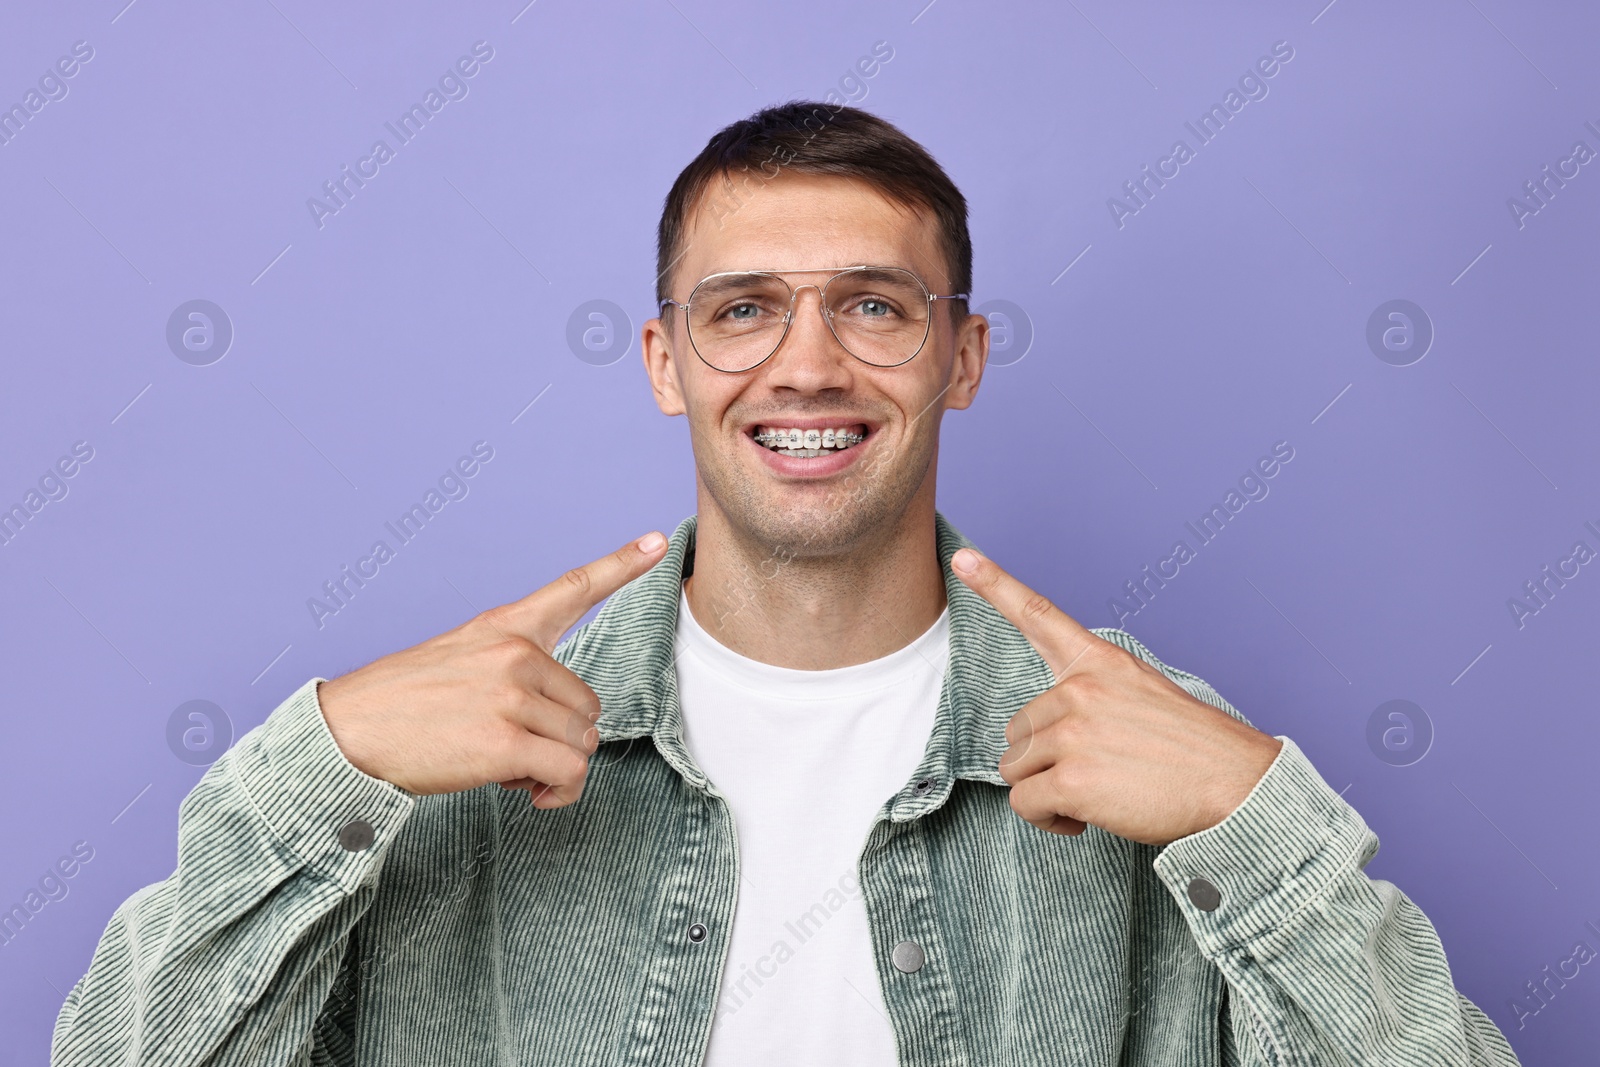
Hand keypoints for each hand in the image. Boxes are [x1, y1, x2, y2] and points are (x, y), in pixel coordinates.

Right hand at [317, 532, 668, 805]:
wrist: (346, 736)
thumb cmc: (401, 707)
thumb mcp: (458, 662)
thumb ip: (514, 674)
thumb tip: (567, 728)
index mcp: (503, 628)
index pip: (571, 588)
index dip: (620, 564)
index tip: (656, 541)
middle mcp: (514, 652)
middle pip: (588, 704)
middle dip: (560, 735)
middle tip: (512, 747)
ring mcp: (511, 695)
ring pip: (583, 739)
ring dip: (556, 766)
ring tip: (507, 765)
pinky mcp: (506, 741)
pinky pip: (569, 771)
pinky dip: (559, 792)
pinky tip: (532, 795)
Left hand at [951, 547, 1281, 845]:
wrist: (1239, 788)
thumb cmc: (1194, 751)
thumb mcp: (1144, 697)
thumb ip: (1094, 697)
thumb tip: (1052, 729)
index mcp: (1100, 663)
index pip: (1039, 615)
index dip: (996, 584)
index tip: (963, 559)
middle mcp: (1079, 690)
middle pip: (1018, 730)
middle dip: (1046, 759)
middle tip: (1095, 773)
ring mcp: (1072, 733)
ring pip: (1016, 769)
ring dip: (1046, 790)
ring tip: (1097, 794)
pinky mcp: (1070, 779)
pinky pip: (1025, 804)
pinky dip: (1050, 820)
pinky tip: (1085, 818)